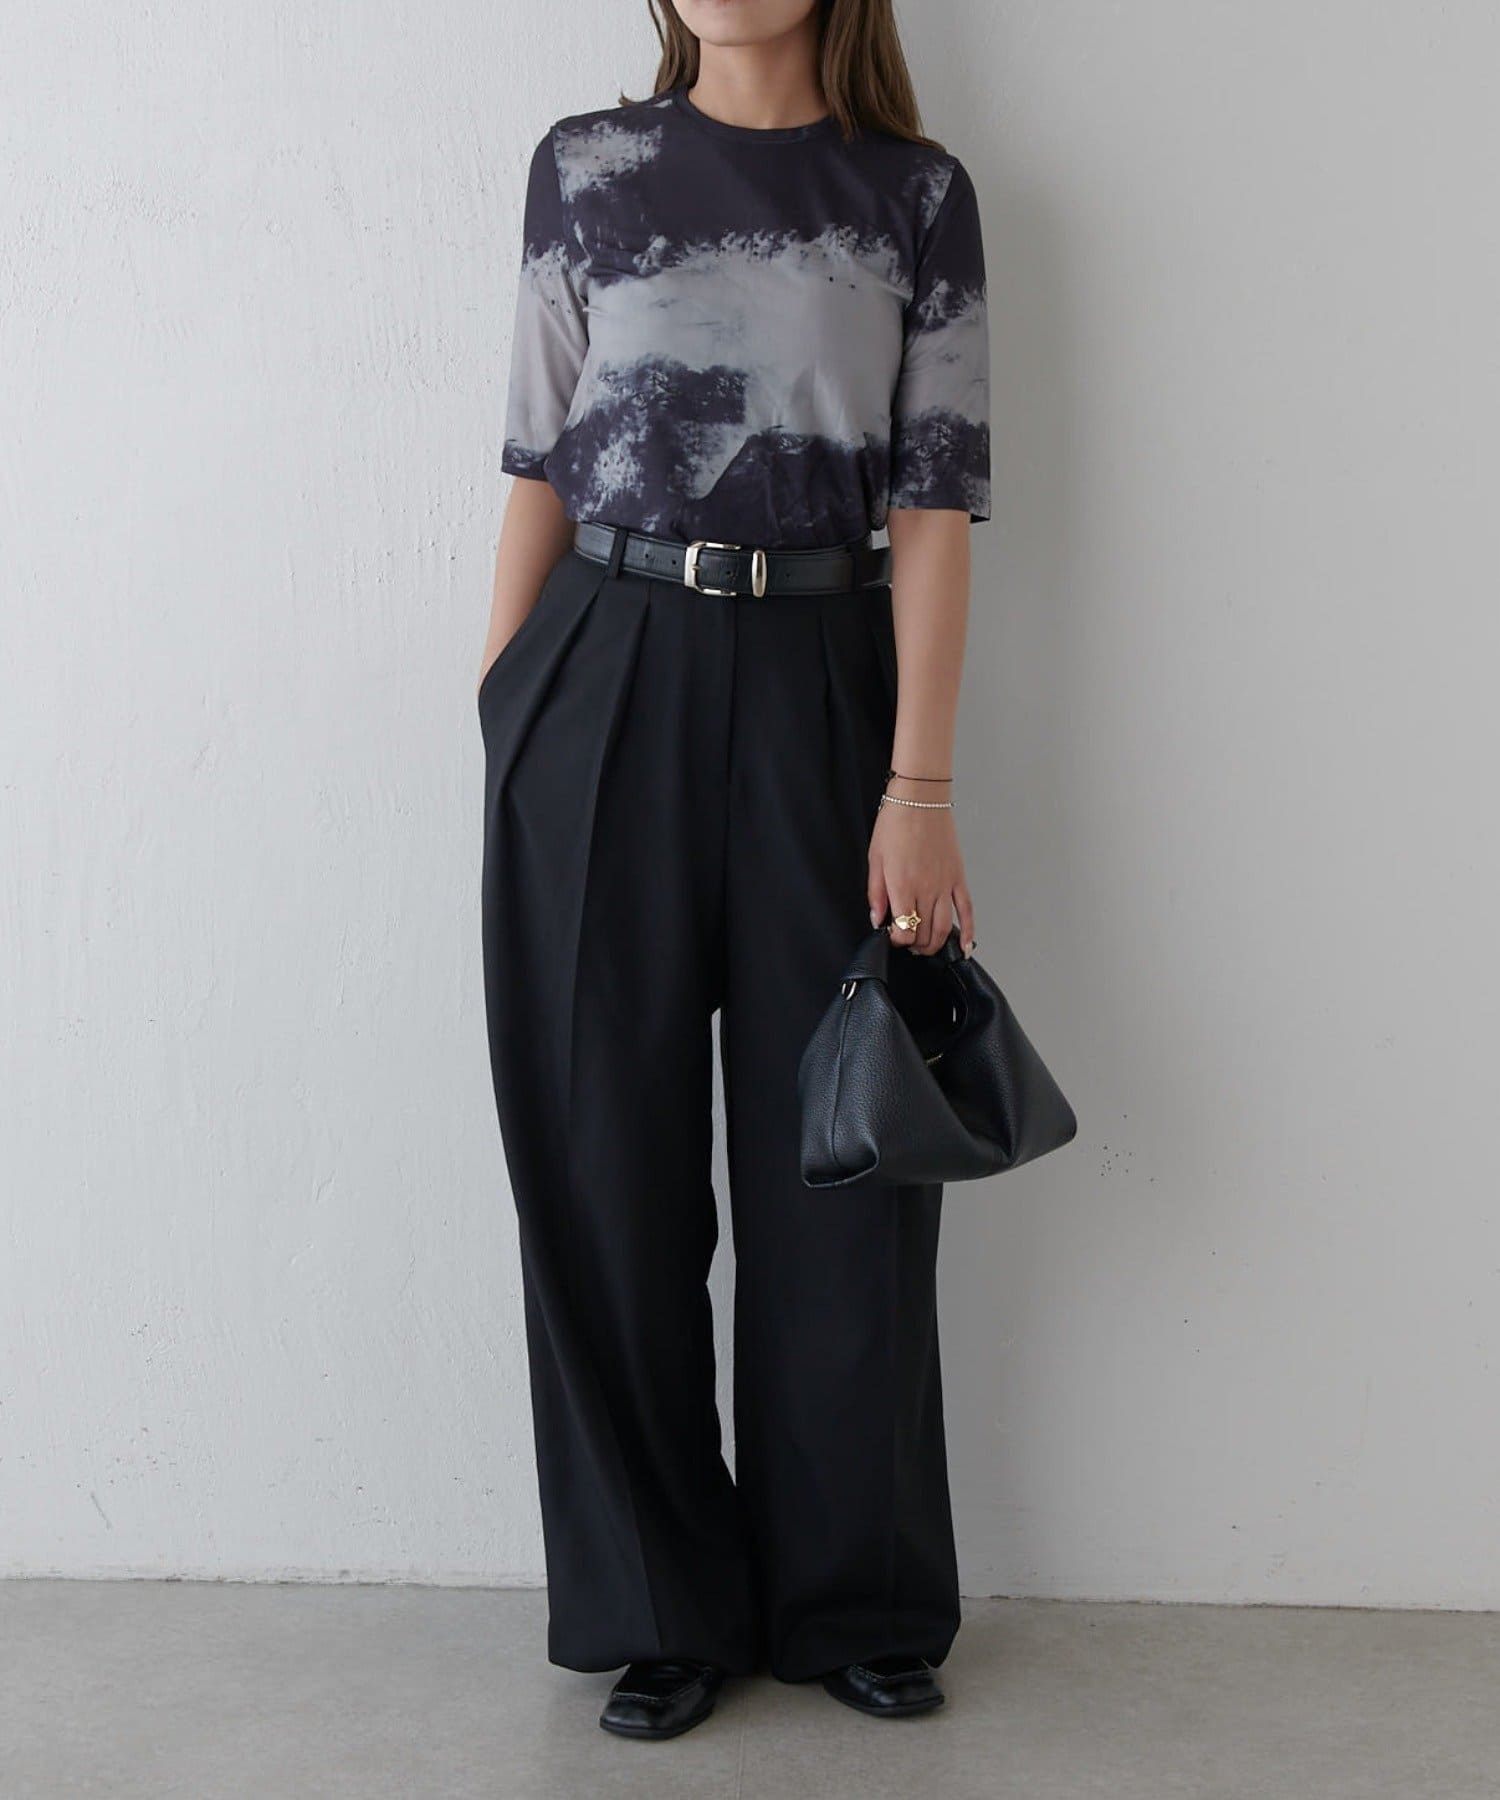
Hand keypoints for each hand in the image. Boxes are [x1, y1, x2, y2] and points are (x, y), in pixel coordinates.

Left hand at [867, 797, 976, 955]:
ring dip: (937, 944)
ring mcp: (945, 884)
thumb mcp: (875, 859)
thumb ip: (876, 893)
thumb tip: (877, 919)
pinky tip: (967, 945)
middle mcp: (926, 889)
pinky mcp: (958, 877)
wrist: (920, 800)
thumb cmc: (895, 824)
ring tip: (927, 947)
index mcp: (902, 886)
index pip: (904, 930)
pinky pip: (967, 910)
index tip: (893, 936)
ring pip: (945, 928)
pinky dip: (969, 931)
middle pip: (925, 933)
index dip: (898, 940)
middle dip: (916, 946)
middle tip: (909, 944)